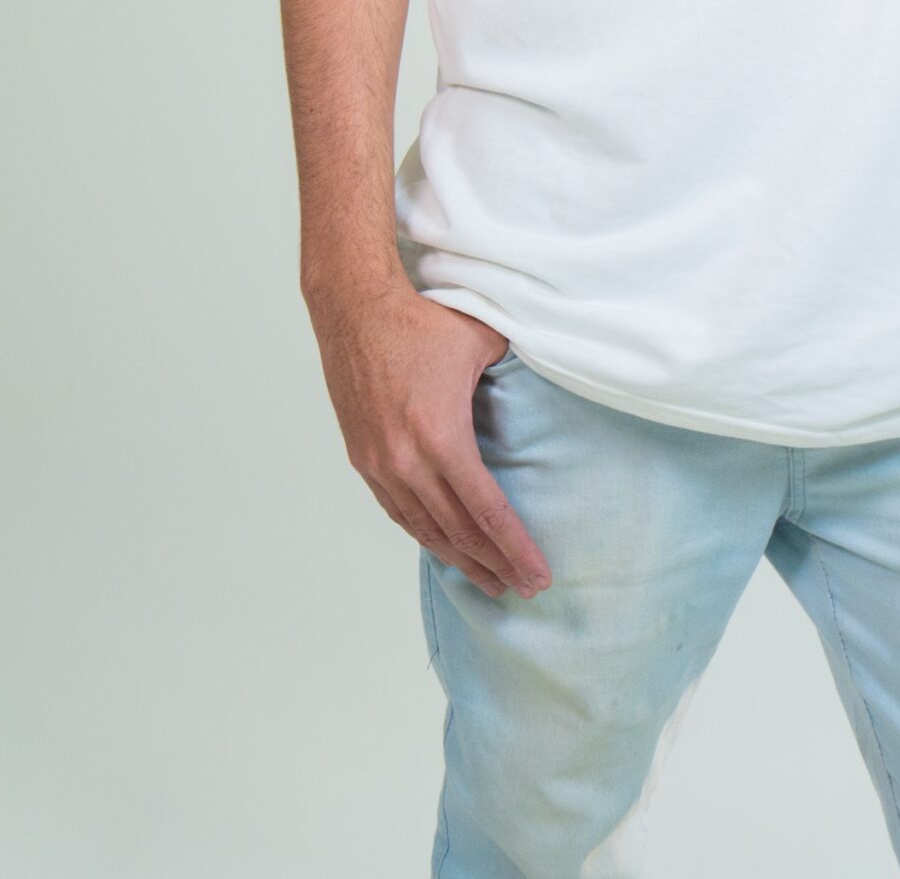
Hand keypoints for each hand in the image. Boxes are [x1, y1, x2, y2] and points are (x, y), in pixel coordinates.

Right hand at [307, 278, 552, 601]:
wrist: (354, 310)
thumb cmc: (421, 322)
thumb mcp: (483, 343)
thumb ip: (514, 373)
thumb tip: (545, 381)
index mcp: (442, 439)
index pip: (488, 511)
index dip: (515, 548)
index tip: (538, 576)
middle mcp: (408, 463)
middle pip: (459, 533)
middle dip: (495, 565)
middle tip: (524, 589)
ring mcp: (382, 465)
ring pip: (426, 530)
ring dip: (460, 560)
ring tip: (489, 582)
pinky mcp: (363, 460)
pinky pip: (399, 512)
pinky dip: (425, 535)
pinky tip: (443, 547)